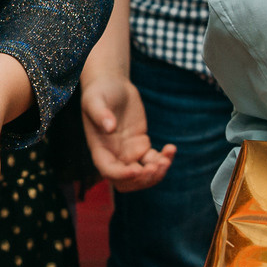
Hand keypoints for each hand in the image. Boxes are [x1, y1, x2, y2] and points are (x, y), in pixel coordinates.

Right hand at [81, 73, 175, 189]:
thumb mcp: (95, 99)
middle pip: (127, 182)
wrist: (112, 85)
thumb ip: (100, 114)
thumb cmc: (100, 91)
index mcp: (100, 149)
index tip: (137, 169)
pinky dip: (164, 160)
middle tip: (156, 166)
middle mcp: (114, 155)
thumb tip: (109, 127)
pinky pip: (154, 161)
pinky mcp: (142, 145)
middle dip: (142, 180)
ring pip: (143, 175)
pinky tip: (171, 148)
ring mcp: (129, 152)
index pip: (109, 171)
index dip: (122, 175)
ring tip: (167, 158)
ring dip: (156, 173)